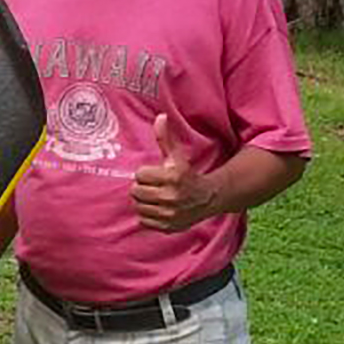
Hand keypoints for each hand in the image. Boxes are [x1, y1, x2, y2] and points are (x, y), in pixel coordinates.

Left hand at [130, 110, 222, 234]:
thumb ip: (165, 138)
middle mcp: (171, 197)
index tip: (156, 174)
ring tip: (156, 197)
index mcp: (173, 177)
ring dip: (144, 202)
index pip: (140, 175)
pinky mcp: (168, 227)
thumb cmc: (187, 175)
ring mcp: (169, 214)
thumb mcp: (177, 157)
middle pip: (136, 191)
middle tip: (155, 186)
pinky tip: (158, 209)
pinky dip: (148, 216)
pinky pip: (143, 221)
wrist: (208, 198)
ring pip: (138, 207)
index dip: (146, 174)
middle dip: (143, 187)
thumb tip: (160, 116)